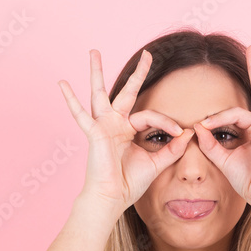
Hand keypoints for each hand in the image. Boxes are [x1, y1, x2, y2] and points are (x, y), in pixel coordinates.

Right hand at [58, 49, 194, 212]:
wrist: (112, 198)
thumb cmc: (129, 183)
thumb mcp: (156, 163)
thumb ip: (172, 148)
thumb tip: (189, 133)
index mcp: (127, 130)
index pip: (150, 115)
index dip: (167, 122)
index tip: (180, 133)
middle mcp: (114, 124)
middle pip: (126, 92)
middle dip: (137, 73)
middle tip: (146, 53)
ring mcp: (102, 126)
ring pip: (100, 94)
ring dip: (96, 72)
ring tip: (93, 51)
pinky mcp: (94, 133)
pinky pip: (81, 114)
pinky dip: (70, 99)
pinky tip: (62, 83)